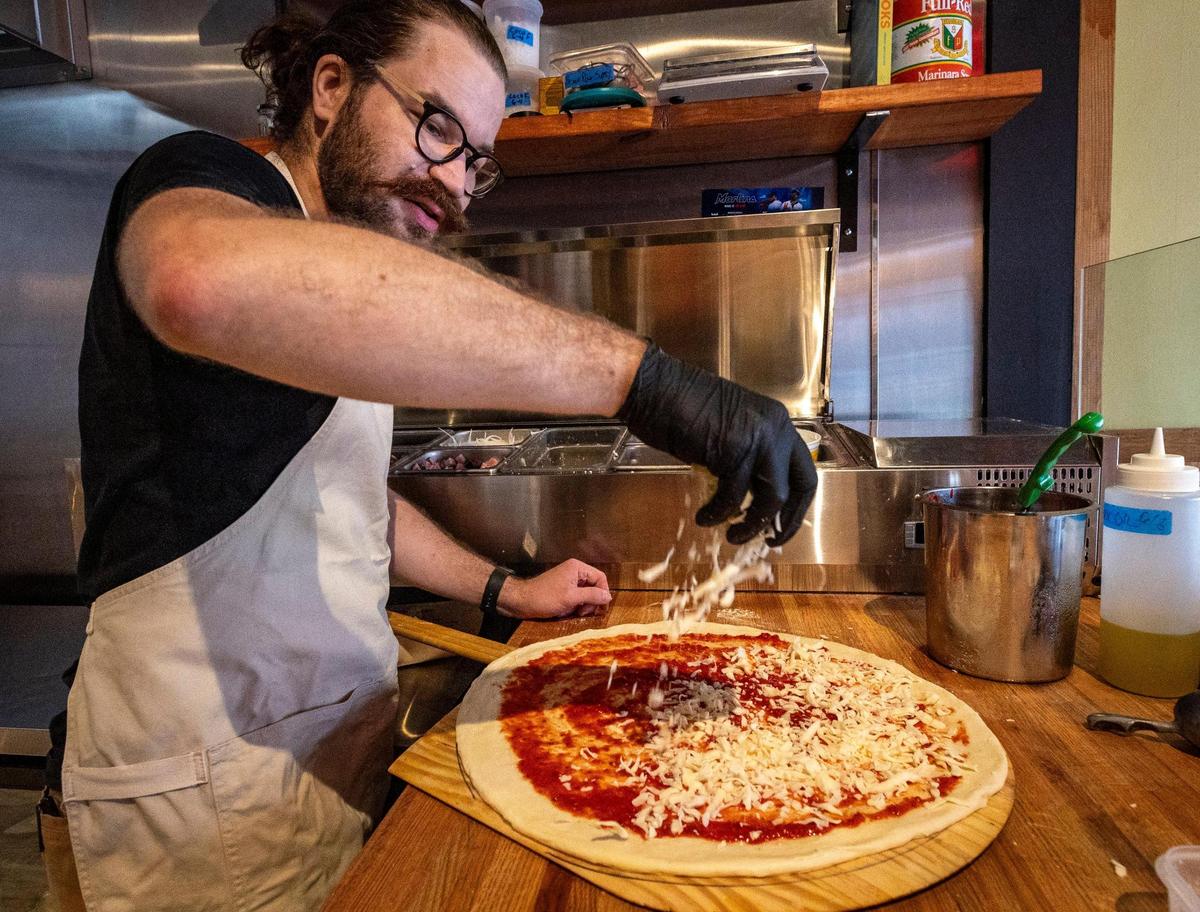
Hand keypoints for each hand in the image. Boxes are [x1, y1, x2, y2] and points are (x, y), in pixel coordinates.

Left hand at [498, 559, 611, 619]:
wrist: (521, 601)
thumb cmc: (544, 598)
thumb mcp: (571, 598)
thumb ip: (592, 596)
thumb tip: (608, 596)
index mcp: (577, 568)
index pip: (600, 578)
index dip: (603, 593)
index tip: (601, 608)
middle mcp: (574, 571)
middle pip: (594, 586)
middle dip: (591, 601)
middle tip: (583, 612)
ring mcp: (568, 580)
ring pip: (586, 594)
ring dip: (583, 605)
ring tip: (573, 612)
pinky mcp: (563, 589)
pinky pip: (577, 597)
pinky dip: (575, 606)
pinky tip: (567, 612)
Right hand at [617, 343, 817, 544]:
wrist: (655, 389)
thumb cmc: (682, 407)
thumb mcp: (730, 431)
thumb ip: (748, 458)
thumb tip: (752, 498)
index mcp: (777, 423)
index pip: (804, 471)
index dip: (797, 505)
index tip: (781, 525)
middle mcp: (776, 429)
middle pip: (800, 486)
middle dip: (786, 520)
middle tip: (767, 540)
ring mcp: (758, 439)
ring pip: (771, 498)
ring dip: (750, 524)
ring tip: (729, 534)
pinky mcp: (734, 451)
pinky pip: (734, 496)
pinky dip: (718, 512)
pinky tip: (704, 516)